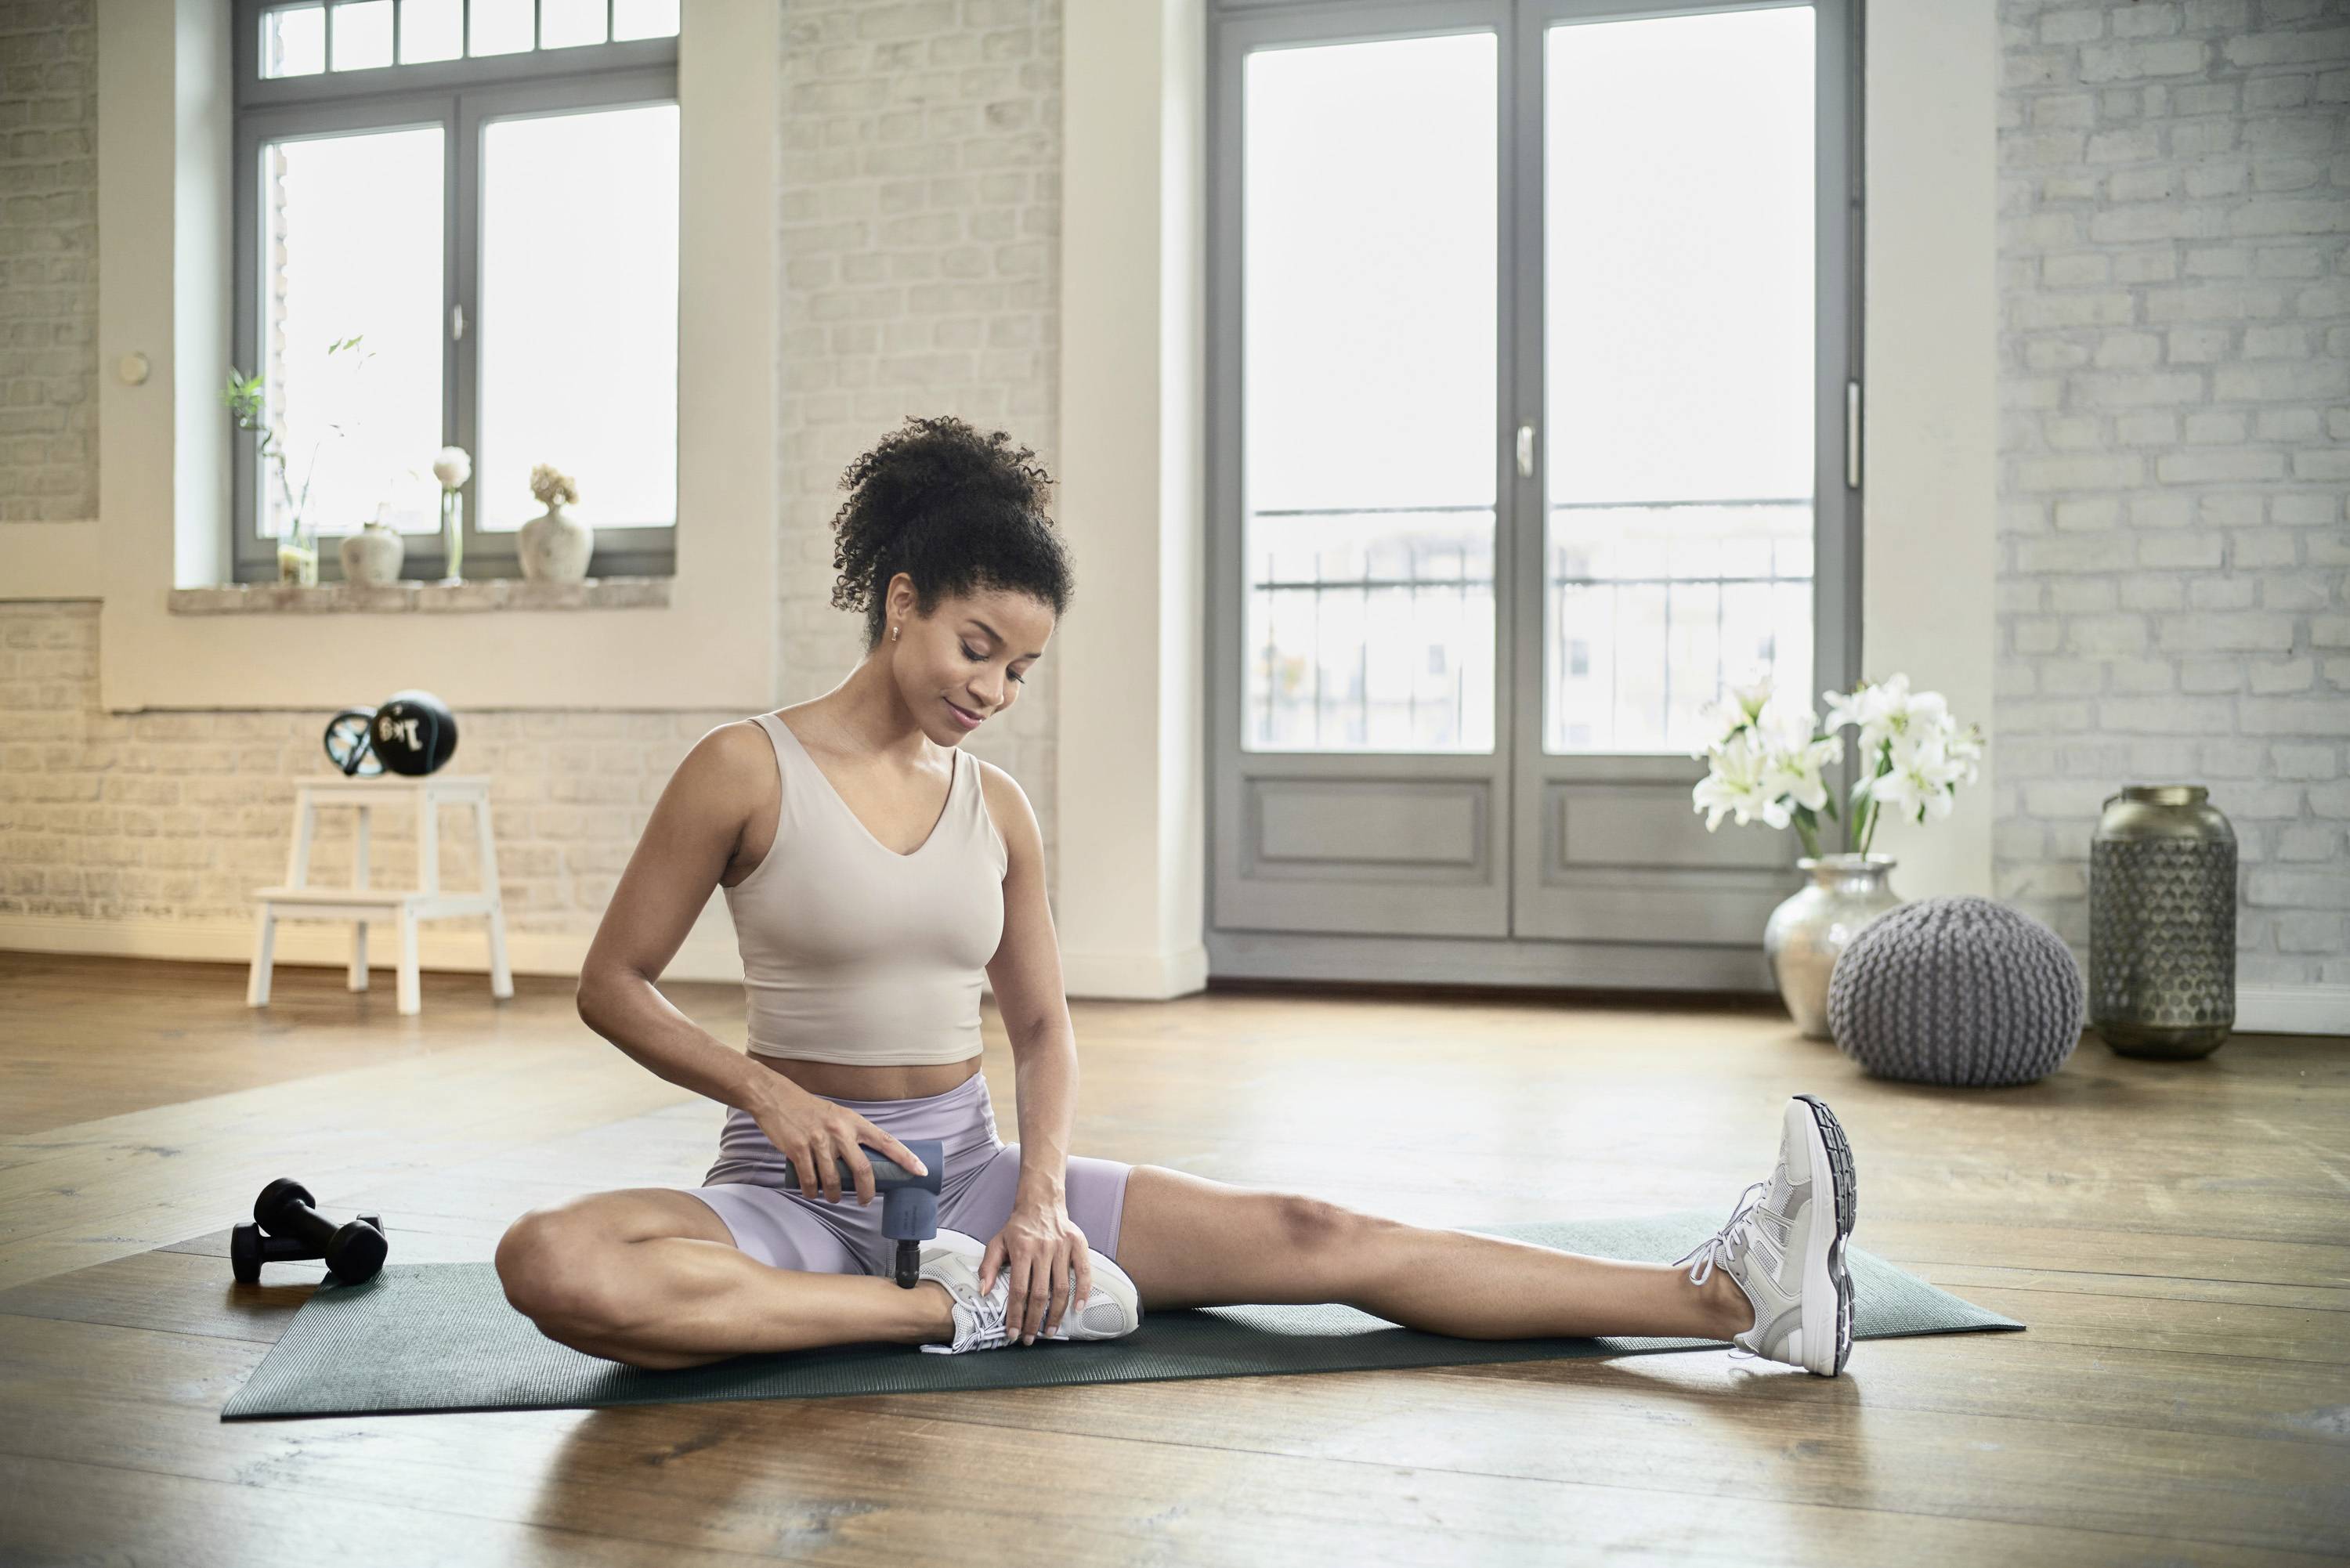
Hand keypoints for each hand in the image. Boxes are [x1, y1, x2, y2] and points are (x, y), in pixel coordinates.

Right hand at [746, 1080, 928, 1205]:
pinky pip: (810, 1180)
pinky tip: (813, 1193)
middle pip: (863, 1170)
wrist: (777, 1098)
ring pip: (834, 1180)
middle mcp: (840, 1131)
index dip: (906, 1158)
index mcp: (854, 1122)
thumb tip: (865, 1160)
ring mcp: (819, 1141)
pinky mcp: (799, 1149)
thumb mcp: (837, 1116)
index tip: (921, 1171)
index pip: (886, 1142)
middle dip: (867, 1192)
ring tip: (834, 1198)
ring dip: (834, 1196)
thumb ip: (851, 1134)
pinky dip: (812, 1192)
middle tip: (865, 1201)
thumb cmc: (809, 1110)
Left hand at [983, 1197, 1090, 1344]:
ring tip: (1049, 1330)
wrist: (1041, 1202)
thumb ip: (988, 1267)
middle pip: (1040, 1293)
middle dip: (1034, 1320)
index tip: (1013, 1332)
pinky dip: (1083, 1292)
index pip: (1018, 1289)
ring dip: (1056, 1313)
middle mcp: (1043, 1249)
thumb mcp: (997, 1242)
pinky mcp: (1078, 1244)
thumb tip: (984, 1291)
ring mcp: (1063, 1247)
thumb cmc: (1018, 1227)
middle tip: (1030, 1338)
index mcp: (1022, 1249)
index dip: (1015, 1314)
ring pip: (1062, 1288)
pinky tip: (1078, 1309)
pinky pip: (1084, 1272)